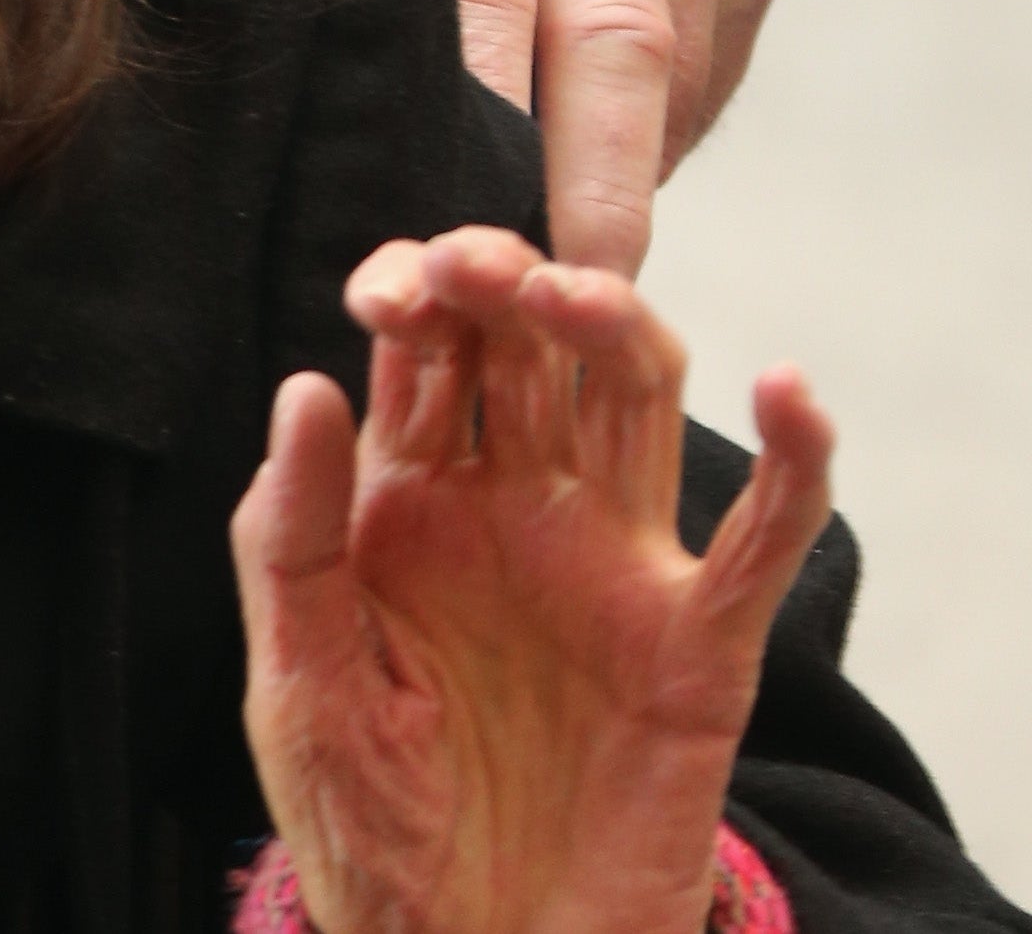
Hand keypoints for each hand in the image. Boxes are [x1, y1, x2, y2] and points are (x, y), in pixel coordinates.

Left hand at [234, 228, 833, 933]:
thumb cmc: (369, 825)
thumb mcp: (299, 679)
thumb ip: (294, 536)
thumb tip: (305, 382)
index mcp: (406, 502)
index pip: (419, 352)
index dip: (409, 292)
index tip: (386, 283)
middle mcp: (514, 510)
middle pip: (526, 348)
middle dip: (503, 283)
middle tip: (476, 266)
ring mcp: (612, 563)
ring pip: (637, 399)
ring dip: (618, 329)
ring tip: (576, 297)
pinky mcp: (698, 641)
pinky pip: (763, 538)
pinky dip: (796, 460)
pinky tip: (785, 390)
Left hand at [323, 0, 783, 276]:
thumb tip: (255, 114)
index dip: (473, 111)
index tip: (437, 230)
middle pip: (613, 46)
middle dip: (587, 191)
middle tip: (548, 305)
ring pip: (671, 80)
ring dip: (615, 189)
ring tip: (552, 286)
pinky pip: (707, 76)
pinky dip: (651, 147)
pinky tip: (593, 197)